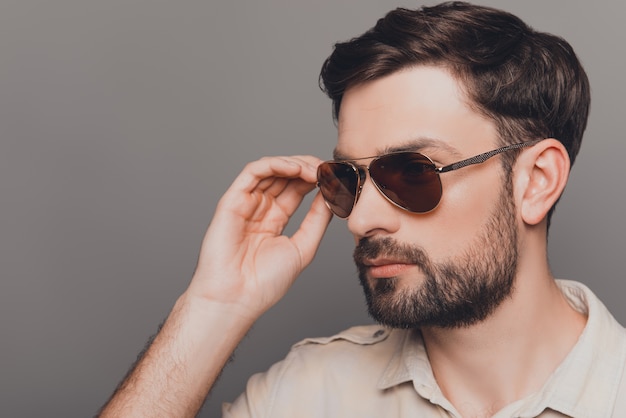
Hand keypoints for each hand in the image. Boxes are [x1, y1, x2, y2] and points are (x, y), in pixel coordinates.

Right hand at [187, 155, 332, 318]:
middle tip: (329, 169)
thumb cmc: (265, 282)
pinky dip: (275, 164)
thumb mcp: (303, 247)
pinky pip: (253, 172)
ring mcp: (245, 203)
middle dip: (309, 168)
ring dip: (296, 164)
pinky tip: (295, 169)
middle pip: (285, 176)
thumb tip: (332, 196)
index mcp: (275, 219)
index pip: (297, 189)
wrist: (238, 298)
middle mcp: (260, 208)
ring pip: (271, 169)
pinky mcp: (232, 200)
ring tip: (316, 170)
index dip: (317, 180)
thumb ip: (317, 220)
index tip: (336, 178)